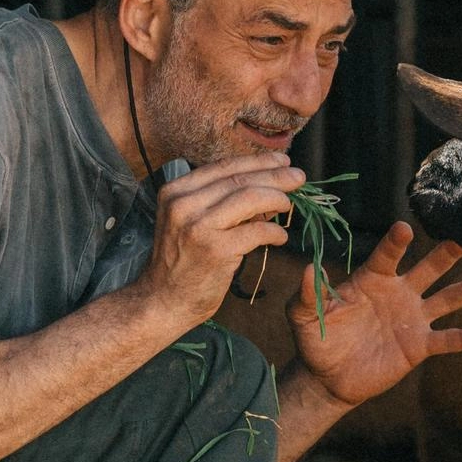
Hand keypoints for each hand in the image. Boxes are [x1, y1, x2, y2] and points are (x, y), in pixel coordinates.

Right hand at [137, 153, 306, 326]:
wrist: (162, 301)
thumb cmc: (181, 262)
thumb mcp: (190, 222)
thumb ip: (220, 202)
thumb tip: (267, 186)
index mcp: (175, 192)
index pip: (223, 167)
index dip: (257, 161)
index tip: (282, 160)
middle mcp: (183, 205)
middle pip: (239, 180)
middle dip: (275, 175)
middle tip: (299, 176)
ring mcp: (198, 227)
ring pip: (249, 199)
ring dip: (277, 198)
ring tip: (290, 205)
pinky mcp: (216, 250)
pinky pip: (256, 232)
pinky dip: (274, 232)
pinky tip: (281, 237)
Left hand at [287, 221, 461, 406]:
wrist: (328, 377)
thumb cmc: (316, 339)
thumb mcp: (303, 316)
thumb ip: (306, 294)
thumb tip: (307, 269)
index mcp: (372, 280)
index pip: (387, 256)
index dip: (395, 243)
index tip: (404, 228)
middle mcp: (398, 293)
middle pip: (427, 269)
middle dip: (445, 255)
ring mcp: (412, 318)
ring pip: (445, 299)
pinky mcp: (419, 346)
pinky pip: (445, 339)